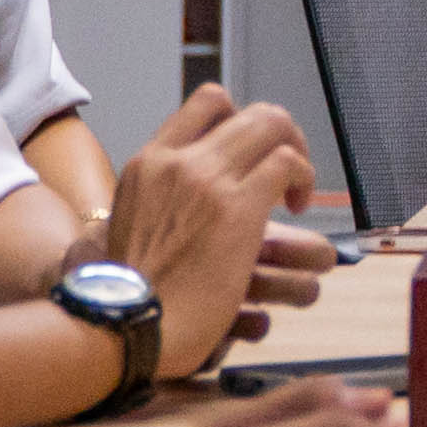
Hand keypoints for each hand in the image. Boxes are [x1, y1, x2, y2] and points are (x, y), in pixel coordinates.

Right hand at [99, 85, 326, 376]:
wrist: (122, 323)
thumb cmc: (127, 292)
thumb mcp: (129, 224)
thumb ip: (159, 199)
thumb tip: (186, 202)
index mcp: (149, 161)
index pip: (208, 102)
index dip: (244, 121)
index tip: (251, 154)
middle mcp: (178, 161)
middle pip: (252, 112)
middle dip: (282, 136)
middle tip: (287, 172)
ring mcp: (208, 181)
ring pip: (275, 127)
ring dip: (298, 156)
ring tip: (296, 192)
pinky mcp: (239, 210)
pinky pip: (288, 165)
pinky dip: (304, 180)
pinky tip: (299, 210)